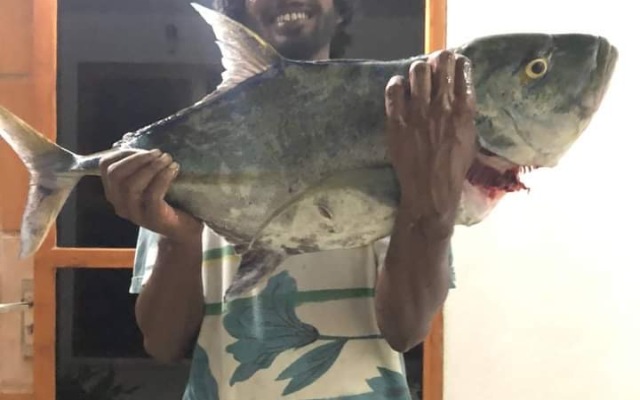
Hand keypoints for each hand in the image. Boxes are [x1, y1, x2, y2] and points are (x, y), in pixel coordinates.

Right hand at [99, 149, 202, 241]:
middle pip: (116, 175)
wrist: (182, 230)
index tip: (144, 150)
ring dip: (151, 167)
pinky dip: (163, 177)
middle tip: (158, 153)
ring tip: (168, 159)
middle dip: (137, 159)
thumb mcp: (148, 184)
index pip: (105, 167)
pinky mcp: (152, 218)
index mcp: (115, 193)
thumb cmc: (167, 202)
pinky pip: (153, 195)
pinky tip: (174, 169)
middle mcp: (120, 204)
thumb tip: (142, 144)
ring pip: (132, 185)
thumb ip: (140, 169)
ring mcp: (134, 214)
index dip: (124, 153)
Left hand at [385, 50, 477, 233]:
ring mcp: (418, 113)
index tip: (452, 64)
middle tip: (433, 66)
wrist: (430, 191)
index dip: (457, 62)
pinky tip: (399, 89)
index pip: (462, 68)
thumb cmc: (453, 168)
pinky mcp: (397, 121)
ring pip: (417, 70)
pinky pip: (394, 89)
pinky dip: (397, 84)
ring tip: (416, 79)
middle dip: (438, 58)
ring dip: (417, 70)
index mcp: (464, 110)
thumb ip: (465, 113)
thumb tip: (459, 93)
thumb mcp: (470, 138)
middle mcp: (442, 106)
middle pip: (440, 61)